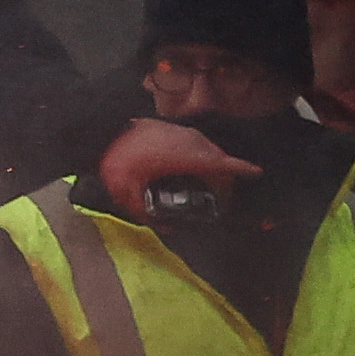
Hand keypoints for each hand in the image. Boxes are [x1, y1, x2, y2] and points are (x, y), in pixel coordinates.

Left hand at [100, 117, 258, 220]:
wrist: (97, 131)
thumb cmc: (113, 161)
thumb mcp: (127, 194)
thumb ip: (148, 215)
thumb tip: (169, 229)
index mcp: (181, 156)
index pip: (219, 163)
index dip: (239, 168)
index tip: (257, 172)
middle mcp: (185, 141)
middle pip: (217, 156)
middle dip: (226, 175)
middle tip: (226, 196)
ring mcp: (178, 131)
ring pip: (206, 147)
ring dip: (212, 164)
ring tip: (212, 184)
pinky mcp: (169, 126)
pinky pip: (194, 142)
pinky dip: (201, 154)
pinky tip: (192, 167)